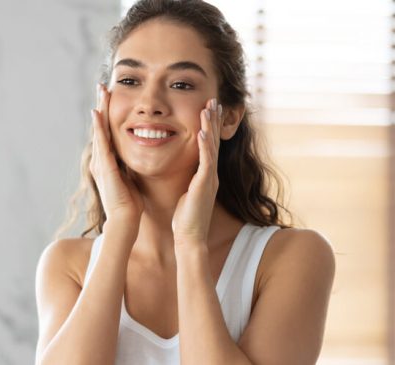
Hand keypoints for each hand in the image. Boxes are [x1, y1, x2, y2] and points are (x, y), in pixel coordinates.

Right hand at [90, 84, 143, 226]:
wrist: (125, 222)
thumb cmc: (130, 204)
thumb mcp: (130, 179)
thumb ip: (128, 166)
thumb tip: (135, 155)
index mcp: (108, 161)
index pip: (107, 132)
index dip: (107, 114)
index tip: (110, 96)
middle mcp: (101, 160)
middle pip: (100, 127)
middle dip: (101, 106)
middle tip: (102, 85)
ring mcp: (100, 163)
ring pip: (99, 131)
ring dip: (99, 110)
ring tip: (100, 92)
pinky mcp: (105, 168)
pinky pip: (102, 143)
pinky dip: (99, 128)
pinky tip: (98, 114)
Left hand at [172, 98, 222, 245]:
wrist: (189, 237)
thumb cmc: (185, 218)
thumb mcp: (186, 193)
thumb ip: (187, 180)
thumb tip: (181, 170)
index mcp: (205, 174)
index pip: (208, 145)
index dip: (208, 126)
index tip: (207, 108)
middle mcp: (210, 174)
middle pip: (213, 141)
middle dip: (213, 120)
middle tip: (214, 99)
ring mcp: (209, 179)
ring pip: (212, 147)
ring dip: (210, 126)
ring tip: (209, 108)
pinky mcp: (204, 186)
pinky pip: (206, 162)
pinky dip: (205, 147)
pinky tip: (203, 132)